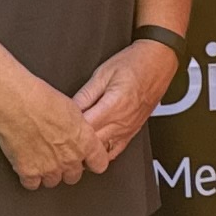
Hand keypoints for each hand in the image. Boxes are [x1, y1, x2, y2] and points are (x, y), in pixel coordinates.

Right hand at [0, 73, 98, 190]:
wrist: (16, 103)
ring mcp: (50, 168)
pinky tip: (27, 165)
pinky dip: (28, 177)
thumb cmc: (41, 99)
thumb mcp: (72, 109)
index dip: (92, 162)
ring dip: (47, 173)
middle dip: (66, 168)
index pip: (99, 164)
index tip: (87, 161)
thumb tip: (76, 132)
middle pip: (73, 176)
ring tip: (39, 158)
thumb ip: (78, 129)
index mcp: (84, 142)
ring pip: (53, 182)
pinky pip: (32, 184)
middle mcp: (70, 159)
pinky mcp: (29, 172)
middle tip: (57, 156)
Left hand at [71, 40, 179, 172]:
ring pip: (102, 153)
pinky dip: (100, 154)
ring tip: (72, 146)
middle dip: (74, 144)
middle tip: (59, 139)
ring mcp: (128, 130)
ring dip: (86, 152)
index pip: (84, 129)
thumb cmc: (134, 63)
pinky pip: (114, 152)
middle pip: (91, 145)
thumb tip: (69, 109)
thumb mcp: (103, 73)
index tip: (56, 127)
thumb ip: (85, 95)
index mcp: (113, 106)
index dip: (67, 130)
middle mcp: (122, 123)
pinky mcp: (131, 133)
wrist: (159, 62)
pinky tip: (90, 149)